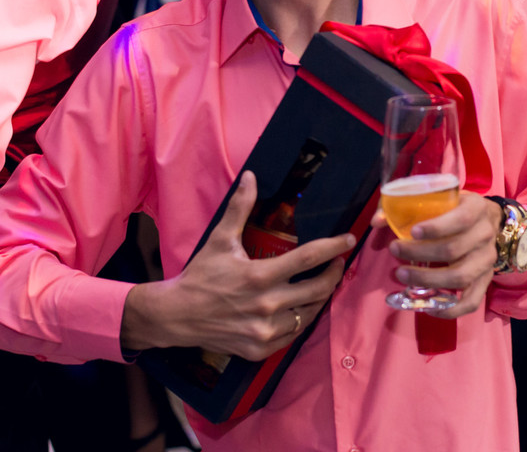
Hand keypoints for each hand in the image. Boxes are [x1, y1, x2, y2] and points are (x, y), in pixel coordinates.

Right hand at [121, 171, 354, 360]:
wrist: (177, 315)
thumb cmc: (201, 275)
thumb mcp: (219, 239)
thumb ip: (239, 209)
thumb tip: (251, 177)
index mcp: (260, 276)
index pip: (307, 258)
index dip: (332, 247)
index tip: (348, 239)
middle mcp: (267, 305)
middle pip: (317, 289)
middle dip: (334, 274)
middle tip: (338, 263)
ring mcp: (265, 330)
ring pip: (308, 314)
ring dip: (320, 298)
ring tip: (322, 284)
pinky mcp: (261, 349)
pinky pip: (293, 335)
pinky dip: (300, 320)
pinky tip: (301, 308)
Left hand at [370, 191, 500, 318]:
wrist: (486, 219)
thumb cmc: (453, 207)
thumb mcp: (437, 197)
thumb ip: (405, 205)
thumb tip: (377, 220)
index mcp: (476, 209)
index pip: (460, 219)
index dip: (436, 228)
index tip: (412, 232)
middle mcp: (485, 235)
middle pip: (453, 250)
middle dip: (419, 253)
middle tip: (394, 249)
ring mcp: (487, 260)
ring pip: (460, 276)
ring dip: (428, 280)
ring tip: (402, 274)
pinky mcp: (485, 280)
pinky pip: (472, 301)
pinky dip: (450, 309)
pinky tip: (428, 306)